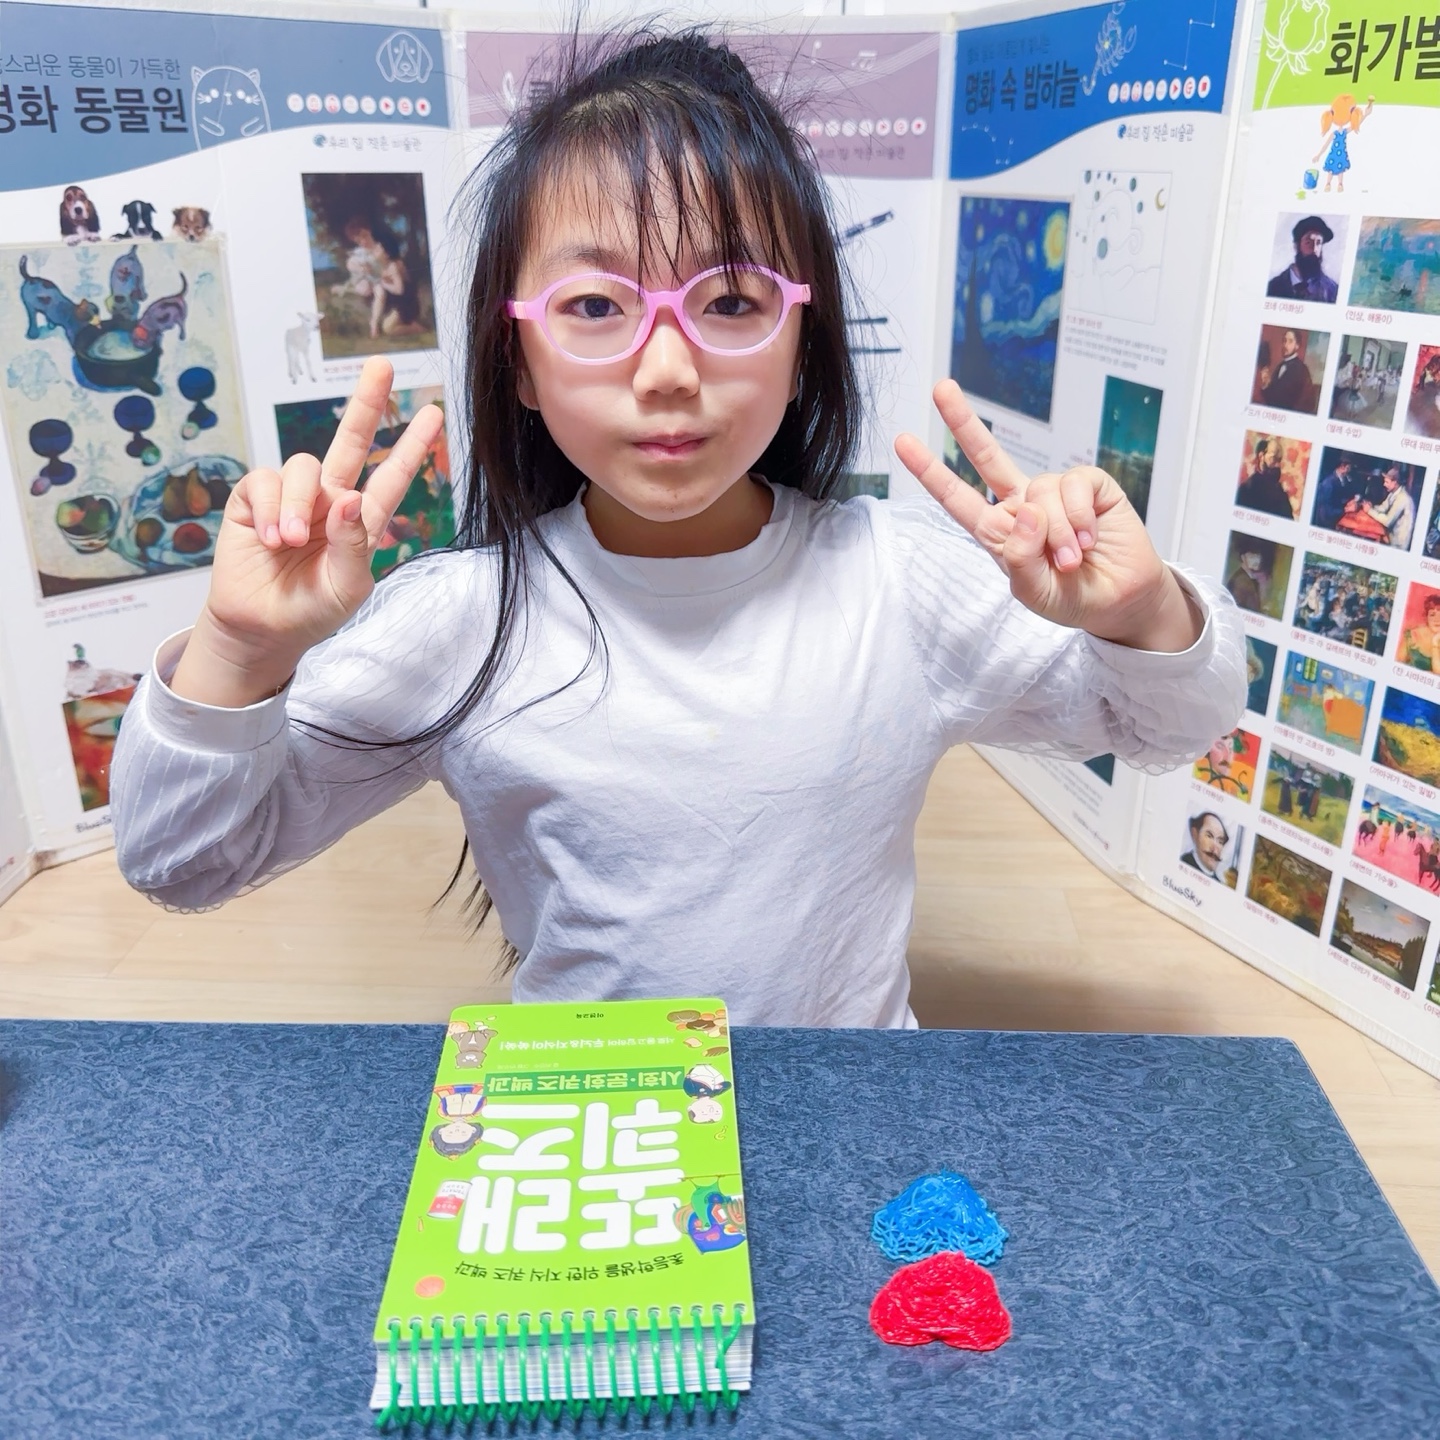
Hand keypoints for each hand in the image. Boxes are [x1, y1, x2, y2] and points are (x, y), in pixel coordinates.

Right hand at [171, 357, 444, 706]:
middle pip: (350, 440)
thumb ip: (353, 544)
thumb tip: (350, 496)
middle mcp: (330, 500)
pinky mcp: (254, 499)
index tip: (433, 413)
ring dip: (298, 504)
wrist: (262, 629)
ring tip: (291, 542)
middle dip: (365, 403)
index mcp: (362, 520)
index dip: (411, 446)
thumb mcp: (346, 586)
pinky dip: (270, 508)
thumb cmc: (311, 611)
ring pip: (302, 465)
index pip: (392, 476)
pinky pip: (264, 481)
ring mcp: (293, 497)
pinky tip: (272, 539)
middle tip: (380, 366)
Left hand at [894, 379, 1199, 651]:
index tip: (903, 442)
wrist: (1120, 601)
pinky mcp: (1090, 486)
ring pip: (1041, 489)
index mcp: (999, 532)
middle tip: (941, 388)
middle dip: (963, 423)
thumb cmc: (1071, 598)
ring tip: (1071, 559)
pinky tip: (1089, 538)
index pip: (958, 498)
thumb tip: (1025, 509)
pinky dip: (1079, 516)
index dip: (931, 471)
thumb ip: (1021, 557)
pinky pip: (1074, 485)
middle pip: (988, 457)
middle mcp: (1023, 506)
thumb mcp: (1033, 591)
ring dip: (1057, 532)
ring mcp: (1055, 494)